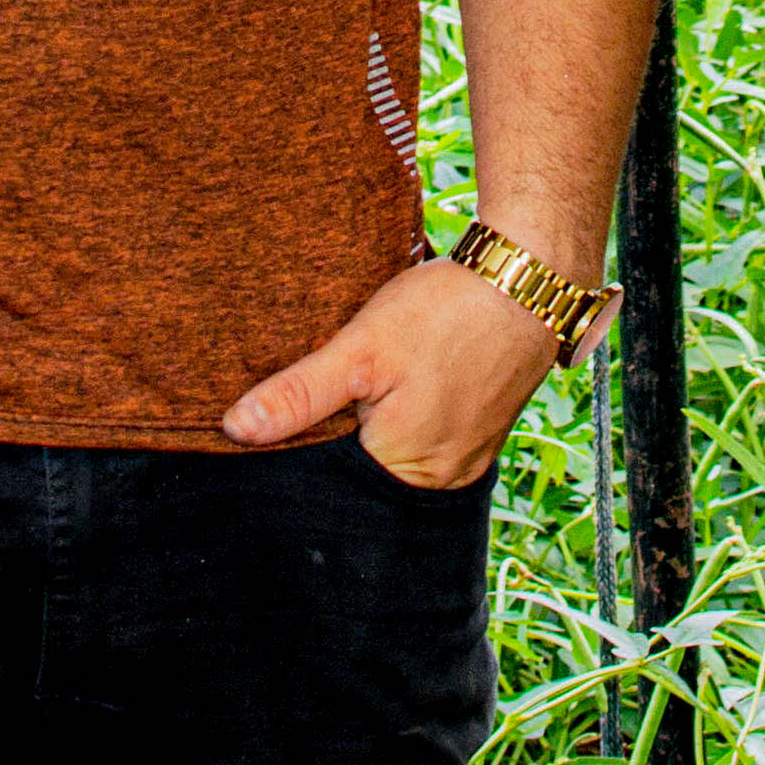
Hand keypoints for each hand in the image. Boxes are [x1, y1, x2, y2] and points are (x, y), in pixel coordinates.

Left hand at [227, 256, 564, 485]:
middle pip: (361, 476)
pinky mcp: (477, 436)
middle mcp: (437, 479)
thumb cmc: (447, 312)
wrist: (529, 281)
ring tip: (354, 389)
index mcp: (402, 470)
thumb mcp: (361, 348)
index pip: (327, 484)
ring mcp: (462, 461)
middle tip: (318, 395)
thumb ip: (299, 394)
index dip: (295, 454)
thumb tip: (236, 430)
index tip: (274, 420)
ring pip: (392, 459)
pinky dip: (400, 422)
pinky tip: (391, 388)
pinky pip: (424, 444)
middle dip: (332, 444)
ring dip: (367, 430)